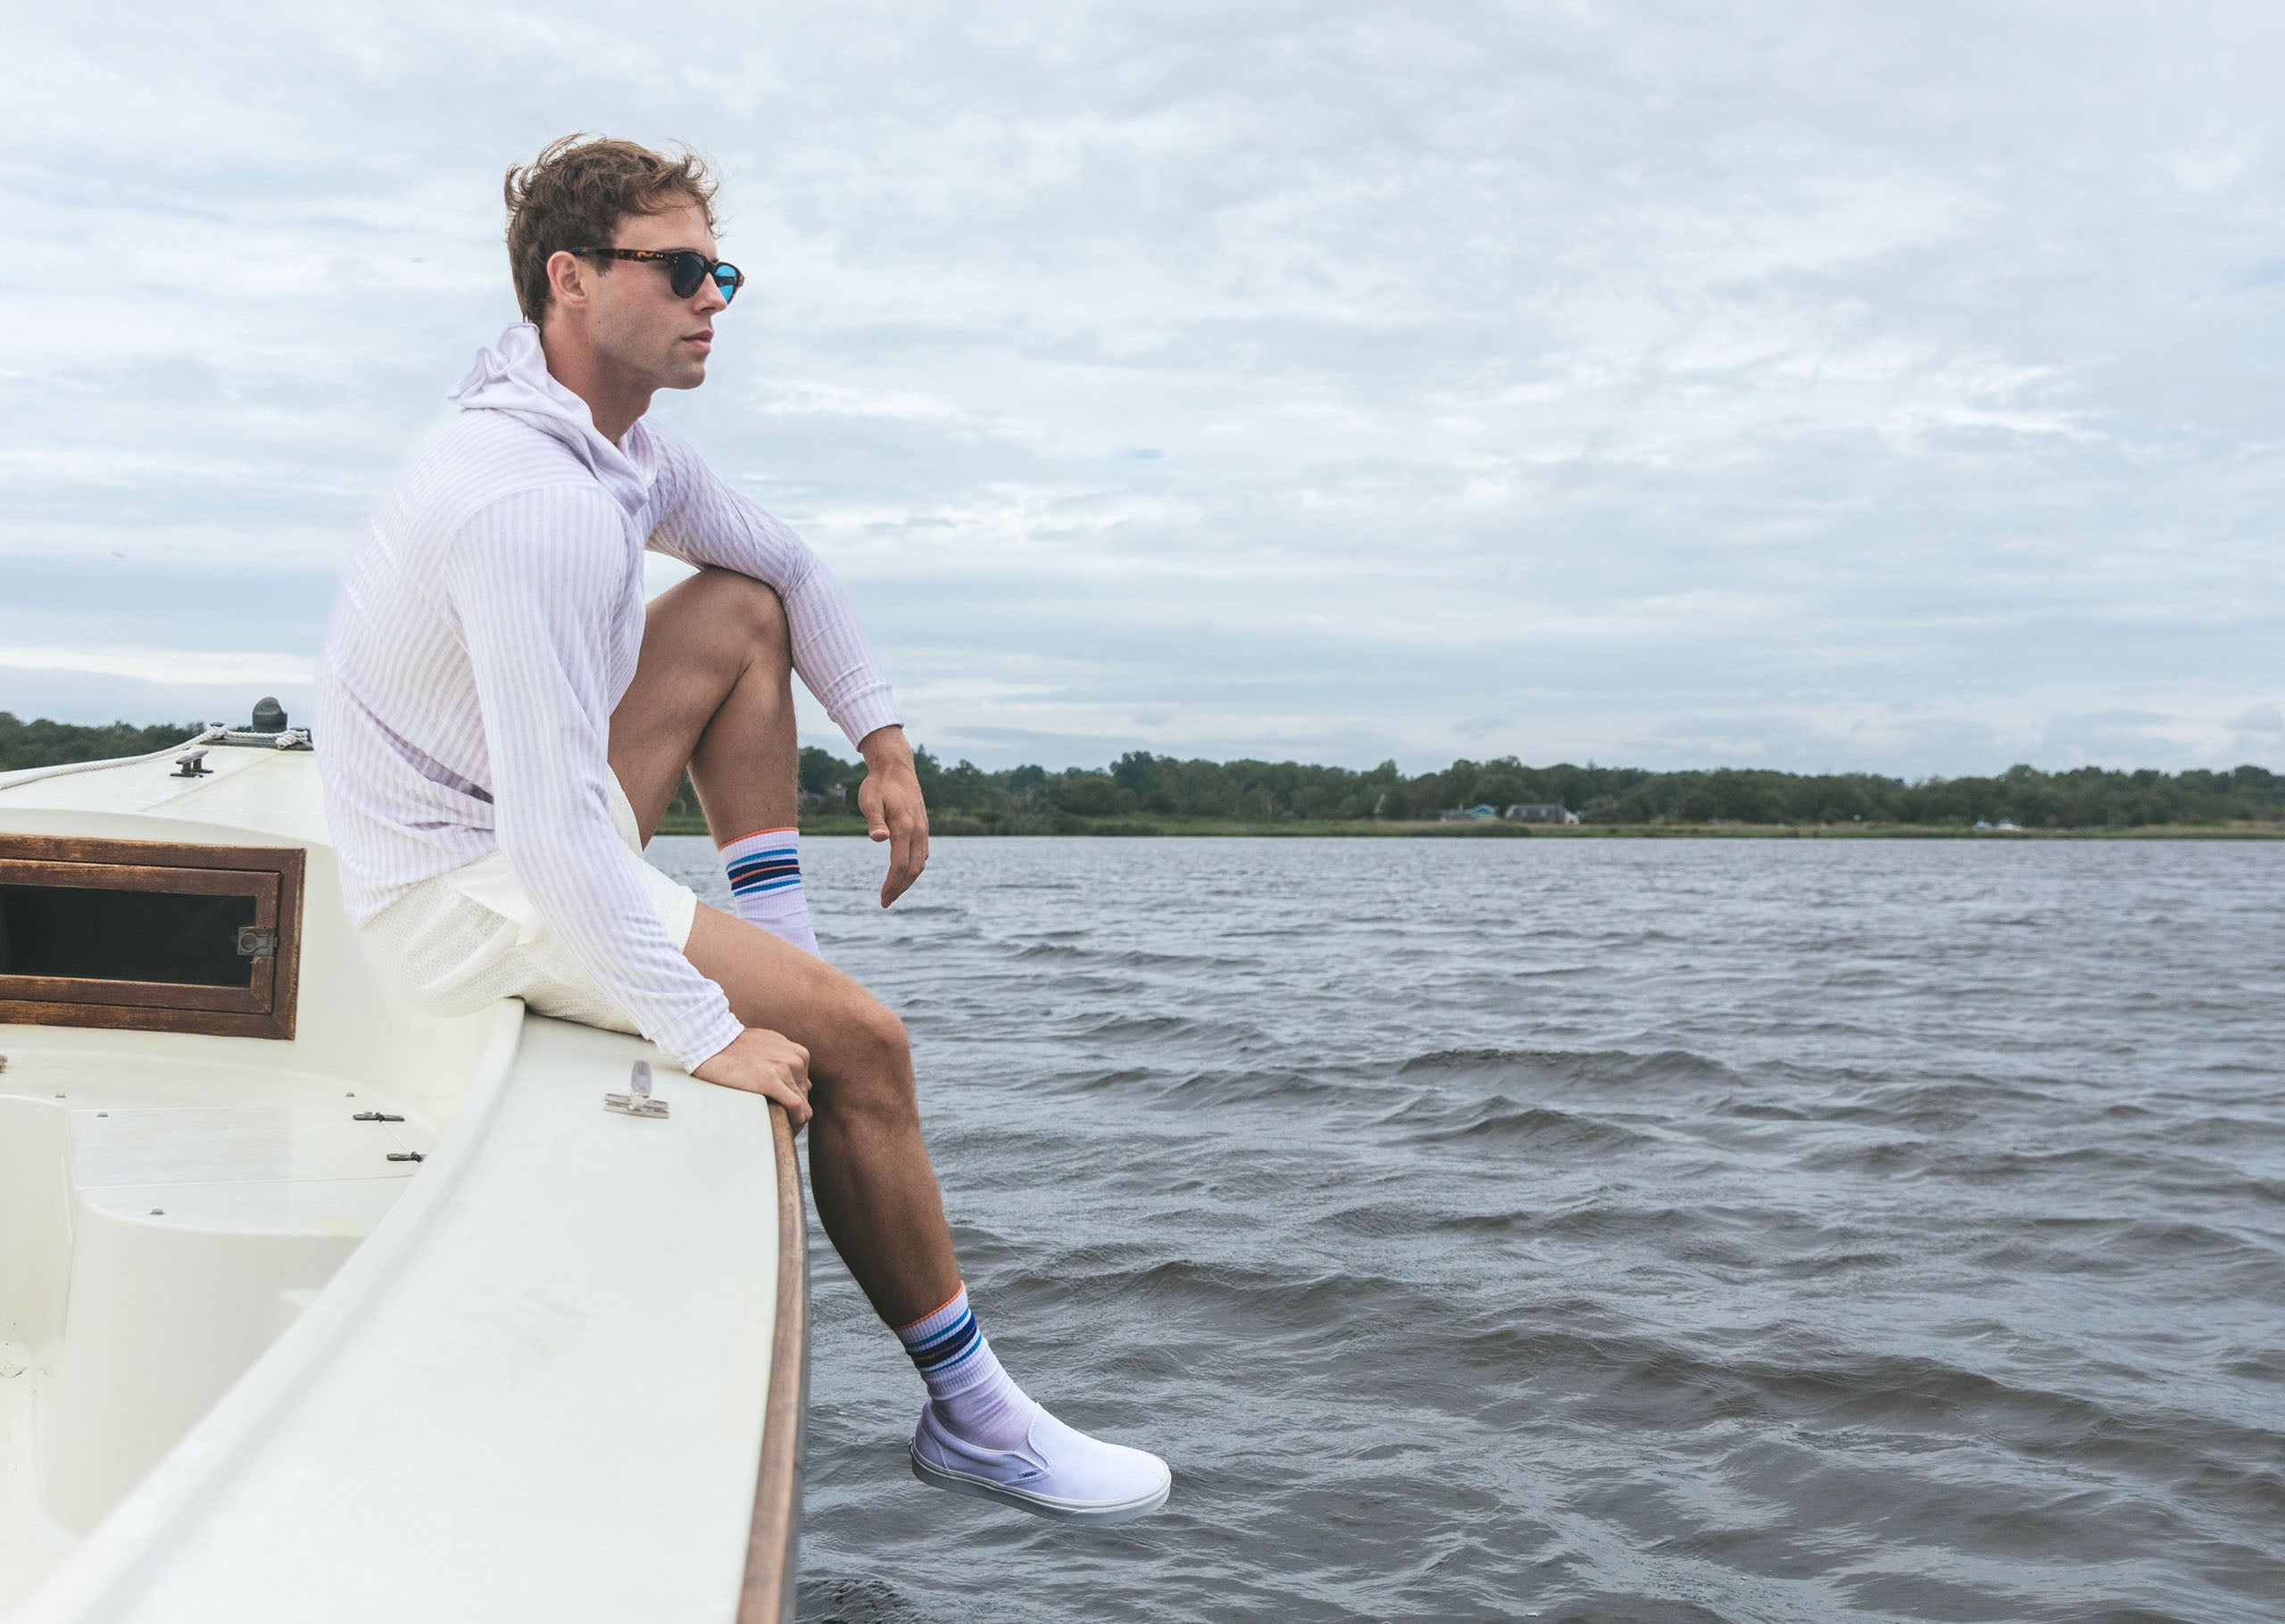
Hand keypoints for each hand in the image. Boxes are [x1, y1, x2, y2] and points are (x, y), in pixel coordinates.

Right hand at [692, 1027, 812, 1129]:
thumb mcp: (769, 1045)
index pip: (805, 1086)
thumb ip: (785, 1061)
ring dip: (796, 1121)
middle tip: (785, 1128)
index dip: (798, 1102)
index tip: (788, 1115)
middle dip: (796, 1113)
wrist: (712, 1042)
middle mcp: (795, 1060)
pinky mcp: (771, 1081)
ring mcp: (785, 1069)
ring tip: (784, 1132)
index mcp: (796, 1053)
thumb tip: (801, 1082)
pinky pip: (796, 1107)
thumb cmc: (735, 1046)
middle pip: (804, 1097)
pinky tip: (788, 1130)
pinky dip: (795, 1122)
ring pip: (802, 1104)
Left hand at [856, 725, 930, 907]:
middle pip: (913, 869)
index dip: (892, 884)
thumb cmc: (878, 784)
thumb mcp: (869, 800)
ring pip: (920, 863)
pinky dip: (915, 868)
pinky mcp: (923, 827)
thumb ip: (874, 820)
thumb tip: (878, 838)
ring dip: (908, 880)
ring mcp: (923, 829)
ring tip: (894, 892)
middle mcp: (918, 830)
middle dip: (900, 887)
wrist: (896, 767)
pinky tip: (905, 873)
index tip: (882, 898)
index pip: (900, 864)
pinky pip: (922, 853)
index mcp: (904, 826)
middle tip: (885, 902)